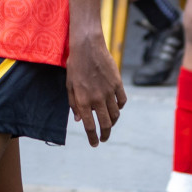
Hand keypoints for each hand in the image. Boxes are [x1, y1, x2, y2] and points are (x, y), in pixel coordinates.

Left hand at [66, 28, 125, 146]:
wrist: (87, 46)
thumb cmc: (75, 65)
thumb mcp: (69, 85)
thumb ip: (73, 104)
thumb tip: (78, 120)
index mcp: (83, 101)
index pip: (89, 126)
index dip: (92, 138)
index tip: (94, 144)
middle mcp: (96, 99)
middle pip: (105, 124)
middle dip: (105, 135)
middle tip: (104, 138)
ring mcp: (108, 92)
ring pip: (115, 114)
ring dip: (113, 122)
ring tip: (109, 123)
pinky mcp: (117, 84)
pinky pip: (122, 101)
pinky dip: (120, 107)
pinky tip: (116, 107)